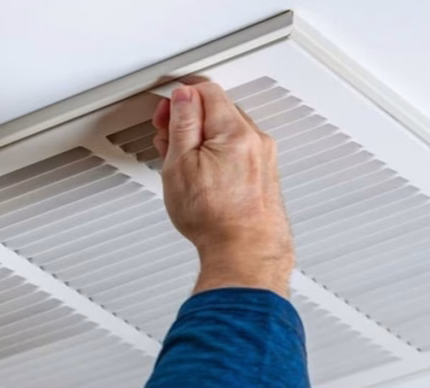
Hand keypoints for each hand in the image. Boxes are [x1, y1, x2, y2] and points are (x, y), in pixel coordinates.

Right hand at [152, 82, 293, 297]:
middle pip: (218, 109)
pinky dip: (219, 155)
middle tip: (168, 140)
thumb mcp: (181, 165)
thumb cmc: (215, 219)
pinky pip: (239, 152)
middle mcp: (256, 140)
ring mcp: (264, 158)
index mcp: (235, 131)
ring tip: (183, 165)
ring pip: (228, 132)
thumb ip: (182, 123)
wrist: (245, 254)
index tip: (165, 114)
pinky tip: (203, 177)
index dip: (179, 98)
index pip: (206, 91)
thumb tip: (183, 98)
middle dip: (189, 119)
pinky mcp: (265, 176)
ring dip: (203, 139)